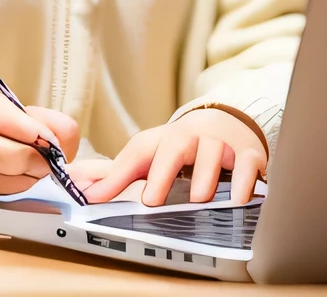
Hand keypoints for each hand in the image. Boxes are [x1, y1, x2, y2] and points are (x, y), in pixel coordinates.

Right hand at [0, 87, 78, 195]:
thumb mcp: (8, 107)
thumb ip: (40, 119)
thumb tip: (65, 142)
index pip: (21, 124)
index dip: (45, 136)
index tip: (53, 142)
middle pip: (20, 158)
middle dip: (42, 160)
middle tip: (46, 157)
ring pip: (17, 181)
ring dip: (32, 176)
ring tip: (26, 164)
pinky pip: (5, 195)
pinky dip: (18, 187)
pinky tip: (10, 176)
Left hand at [71, 108, 267, 206]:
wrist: (225, 125)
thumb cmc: (180, 146)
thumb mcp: (148, 155)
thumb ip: (116, 174)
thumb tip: (77, 184)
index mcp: (165, 140)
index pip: (142, 152)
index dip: (125, 172)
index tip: (113, 196)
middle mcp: (193, 138)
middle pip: (177, 147)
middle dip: (165, 172)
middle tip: (155, 200)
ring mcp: (222, 145)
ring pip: (213, 156)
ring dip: (206, 179)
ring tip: (200, 199)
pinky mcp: (249, 155)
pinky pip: (248, 166)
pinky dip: (244, 182)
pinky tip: (238, 198)